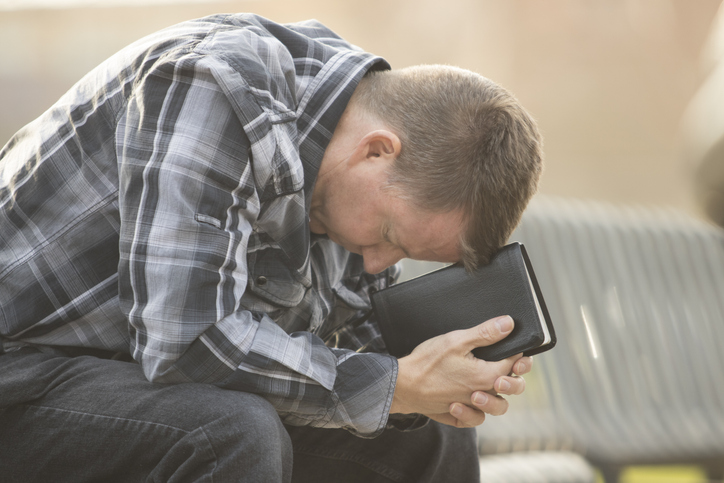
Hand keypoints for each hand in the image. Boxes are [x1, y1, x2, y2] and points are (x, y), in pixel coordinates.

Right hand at [390, 315, 532, 427]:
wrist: (402, 385)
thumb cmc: (427, 362)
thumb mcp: (456, 340)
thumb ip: (485, 333)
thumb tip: (508, 324)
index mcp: (485, 376)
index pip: (514, 364)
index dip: (518, 354)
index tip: (514, 346)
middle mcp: (482, 395)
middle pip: (513, 388)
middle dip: (515, 376)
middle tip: (508, 365)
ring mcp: (470, 408)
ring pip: (498, 407)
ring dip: (497, 395)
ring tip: (488, 385)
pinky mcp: (457, 416)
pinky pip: (476, 419)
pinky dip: (476, 412)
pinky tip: (468, 400)